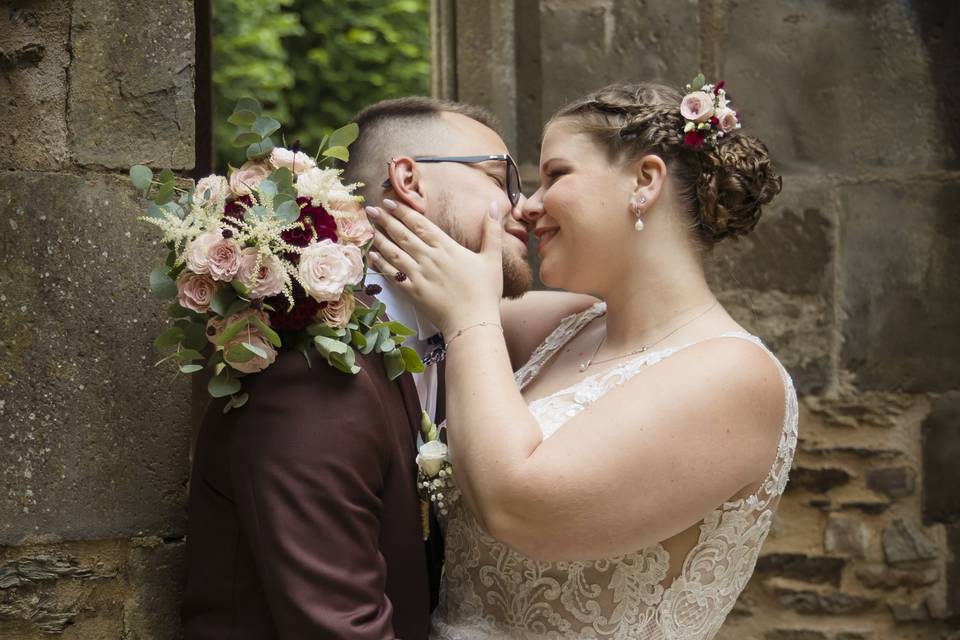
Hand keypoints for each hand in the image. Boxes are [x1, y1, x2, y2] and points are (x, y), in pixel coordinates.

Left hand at [367, 198, 503, 334]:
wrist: (472, 321)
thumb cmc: (485, 291)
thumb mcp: (493, 258)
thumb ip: (492, 231)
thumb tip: (496, 205)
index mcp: (446, 247)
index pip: (419, 224)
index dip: (402, 211)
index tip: (389, 202)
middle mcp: (429, 257)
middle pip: (402, 234)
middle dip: (385, 220)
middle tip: (371, 209)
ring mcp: (418, 275)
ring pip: (394, 252)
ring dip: (380, 239)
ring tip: (370, 229)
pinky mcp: (412, 291)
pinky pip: (392, 274)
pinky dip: (381, 264)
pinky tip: (373, 256)